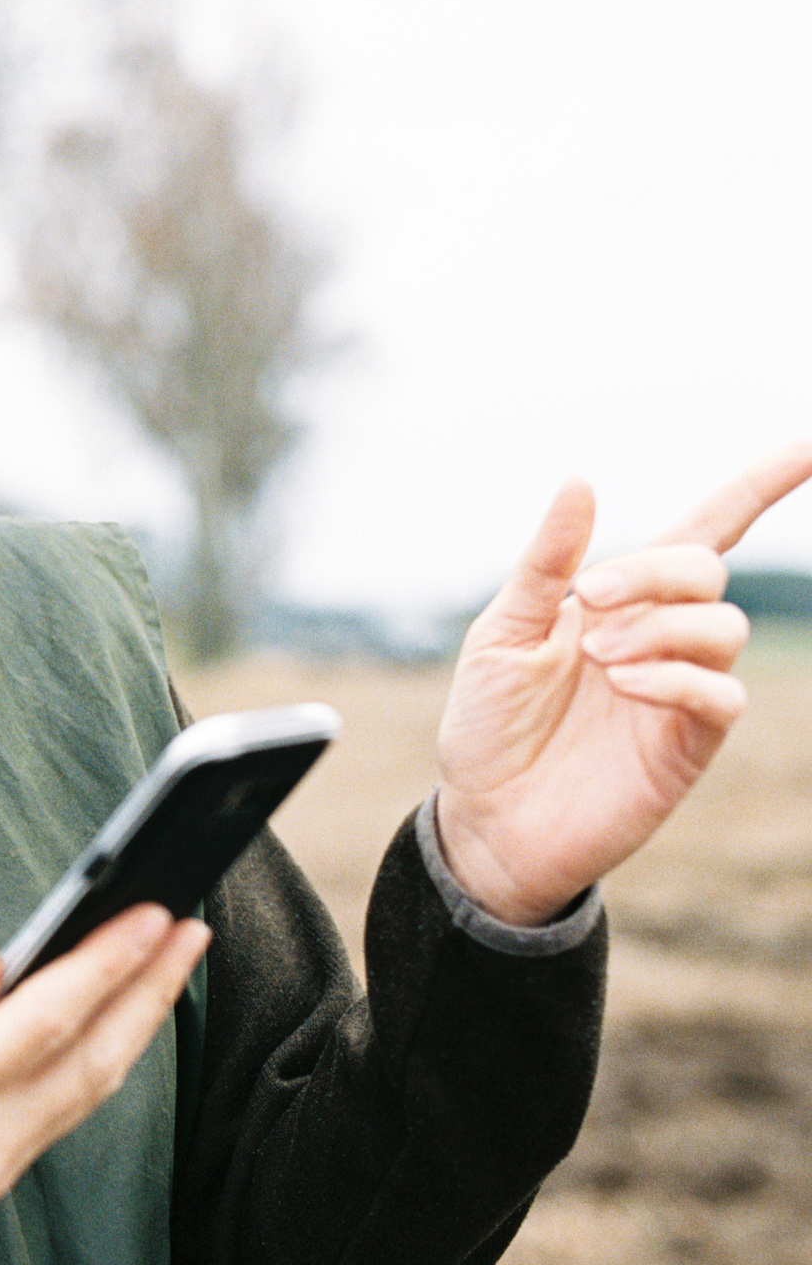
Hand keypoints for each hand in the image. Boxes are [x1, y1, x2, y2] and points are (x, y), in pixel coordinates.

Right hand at [0, 904, 210, 1264]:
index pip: (42, 1023)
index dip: (103, 965)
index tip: (149, 916)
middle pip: (89, 1060)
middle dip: (147, 989)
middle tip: (190, 927)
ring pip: (90, 1089)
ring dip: (138, 1023)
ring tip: (169, 961)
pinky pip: (68, 1110)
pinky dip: (104, 1058)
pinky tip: (117, 1018)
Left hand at [435, 442, 811, 925]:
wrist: (485, 816)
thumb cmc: (489, 724)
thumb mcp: (502, 633)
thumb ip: (547, 564)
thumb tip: (581, 482)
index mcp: (618, 600)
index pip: (704, 529)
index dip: (758, 488)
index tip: (808, 448)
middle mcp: (659, 636)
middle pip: (706, 570)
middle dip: (654, 572)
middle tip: (589, 600)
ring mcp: (679, 689)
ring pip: (723, 628)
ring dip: (660, 628)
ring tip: (597, 659)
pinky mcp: (688, 744)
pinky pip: (720, 696)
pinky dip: (676, 678)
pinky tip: (623, 684)